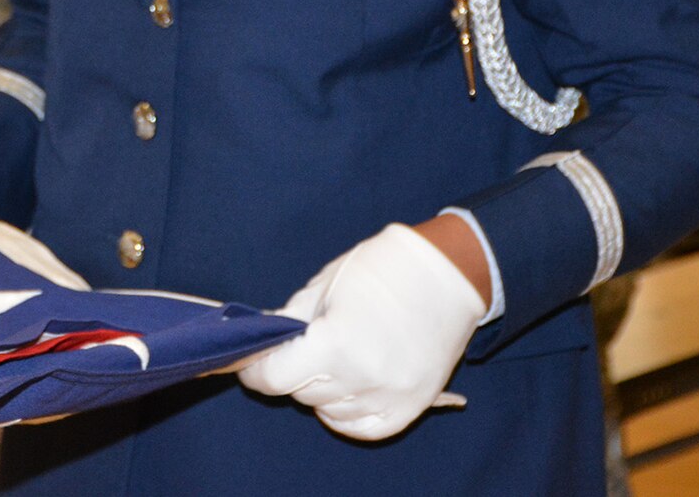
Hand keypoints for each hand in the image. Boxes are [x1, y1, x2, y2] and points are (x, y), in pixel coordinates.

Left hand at [237, 223, 486, 440]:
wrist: (448, 274)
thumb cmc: (382, 269)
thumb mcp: (324, 286)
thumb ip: (290, 321)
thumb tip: (262, 342)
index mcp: (336, 342)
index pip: (275, 378)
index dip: (255, 371)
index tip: (250, 363)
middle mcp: (363, 377)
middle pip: (300, 393)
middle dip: (289, 372)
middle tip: (295, 351)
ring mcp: (390, 397)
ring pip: (328, 412)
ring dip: (318, 391)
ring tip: (328, 360)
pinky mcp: (412, 407)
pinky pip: (362, 428)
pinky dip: (344, 414)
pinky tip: (343, 388)